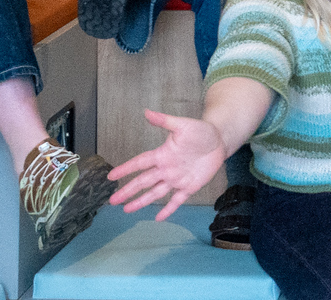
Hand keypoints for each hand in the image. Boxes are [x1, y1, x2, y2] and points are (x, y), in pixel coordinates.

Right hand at [108, 110, 230, 221]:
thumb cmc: (200, 131)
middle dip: (128, 191)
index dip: (126, 169)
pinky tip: (158, 218)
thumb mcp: (182, 125)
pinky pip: (177, 200)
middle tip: (113, 201)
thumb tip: (146, 112)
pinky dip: (168, 210)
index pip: (140, 163)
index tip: (111, 176)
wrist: (219, 141)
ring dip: (142, 201)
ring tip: (127, 210)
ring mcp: (176, 179)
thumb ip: (164, 120)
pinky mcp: (189, 187)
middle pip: (143, 182)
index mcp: (162, 154)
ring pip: (155, 193)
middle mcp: (166, 169)